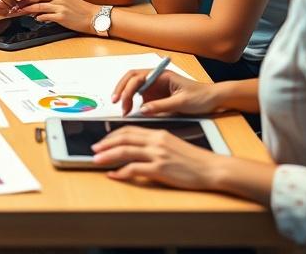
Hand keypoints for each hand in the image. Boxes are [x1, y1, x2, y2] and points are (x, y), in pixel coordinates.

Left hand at [18, 0, 94, 31]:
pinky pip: (46, 17)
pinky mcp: (62, 17)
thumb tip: (41, 5)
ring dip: (28, 11)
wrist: (94, 17)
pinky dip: (39, 18)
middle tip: (15, 6)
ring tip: (20, 13)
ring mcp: (60, 7)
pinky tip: (36, 19)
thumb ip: (54, 0)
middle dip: (24, 3)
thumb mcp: (67, 0)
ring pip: (38, 8)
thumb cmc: (80, 9)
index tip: (19, 0)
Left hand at [91, 125, 226, 189]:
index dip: (113, 135)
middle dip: (105, 143)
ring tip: (96, 160)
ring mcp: (158, 155)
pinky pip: (134, 169)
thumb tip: (137, 149)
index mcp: (158, 133)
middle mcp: (156, 141)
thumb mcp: (172, 144)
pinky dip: (121, 172)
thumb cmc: (194, 159)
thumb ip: (155, 143)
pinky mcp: (160, 169)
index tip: (103, 140)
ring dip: (107, 155)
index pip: (129, 130)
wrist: (211, 168)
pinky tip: (113, 175)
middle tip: (94, 149)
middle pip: (124, 138)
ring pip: (125, 151)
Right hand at [111, 69, 220, 116]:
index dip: (126, 88)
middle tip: (116, 103)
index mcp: (161, 75)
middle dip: (121, 90)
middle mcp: (156, 79)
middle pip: (131, 80)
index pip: (137, 77)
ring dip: (126, 97)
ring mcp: (155, 88)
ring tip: (124, 111)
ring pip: (133, 88)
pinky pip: (140, 99)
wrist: (214, 99)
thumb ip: (161, 106)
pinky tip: (132, 112)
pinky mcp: (156, 97)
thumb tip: (142, 110)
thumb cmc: (201, 97)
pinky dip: (133, 104)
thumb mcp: (182, 102)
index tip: (122, 100)